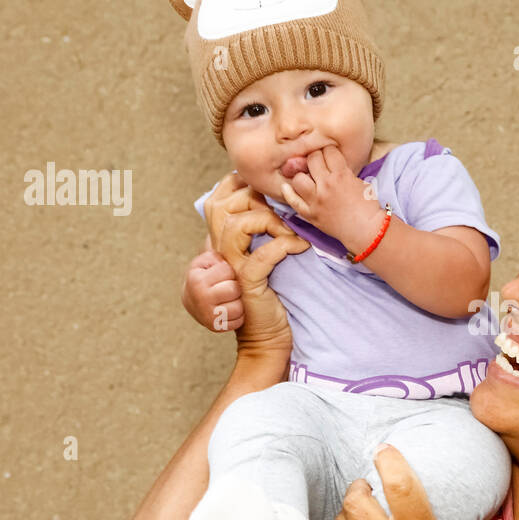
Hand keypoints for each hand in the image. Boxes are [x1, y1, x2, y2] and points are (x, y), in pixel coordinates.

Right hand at [181, 247, 242, 331]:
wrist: (202, 308)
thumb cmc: (209, 279)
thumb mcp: (209, 260)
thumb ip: (218, 245)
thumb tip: (229, 221)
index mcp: (195, 277)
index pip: (227, 270)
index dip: (229, 271)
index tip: (222, 275)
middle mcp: (198, 296)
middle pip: (234, 288)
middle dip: (235, 287)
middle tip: (227, 288)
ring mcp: (206, 314)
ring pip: (238, 306)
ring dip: (238, 303)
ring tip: (229, 300)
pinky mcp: (215, 328)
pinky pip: (238, 320)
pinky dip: (238, 317)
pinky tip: (230, 312)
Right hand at [205, 172, 309, 358]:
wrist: (268, 334)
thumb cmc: (272, 292)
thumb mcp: (264, 253)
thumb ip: (263, 227)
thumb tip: (280, 197)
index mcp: (221, 239)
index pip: (218, 198)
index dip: (239, 185)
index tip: (269, 189)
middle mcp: (220, 250)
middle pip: (223, 206)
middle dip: (258, 201)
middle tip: (285, 214)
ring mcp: (232, 266)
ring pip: (238, 225)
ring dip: (271, 222)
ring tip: (292, 233)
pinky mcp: (248, 281)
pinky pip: (263, 254)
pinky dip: (285, 245)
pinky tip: (300, 247)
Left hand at [277, 145, 384, 251]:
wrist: (366, 230)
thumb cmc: (368, 207)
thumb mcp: (361, 182)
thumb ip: (345, 171)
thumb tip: (332, 165)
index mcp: (341, 175)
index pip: (328, 151)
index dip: (329, 151)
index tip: (330, 155)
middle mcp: (326, 185)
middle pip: (312, 159)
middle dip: (316, 158)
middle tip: (319, 164)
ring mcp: (316, 200)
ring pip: (298, 178)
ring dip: (303, 175)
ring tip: (308, 178)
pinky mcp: (310, 214)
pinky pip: (293, 201)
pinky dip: (288, 193)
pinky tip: (287, 187)